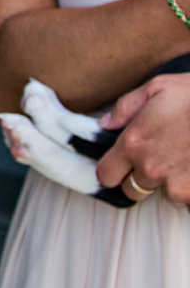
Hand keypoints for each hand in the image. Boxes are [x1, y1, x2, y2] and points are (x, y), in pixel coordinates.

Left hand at [97, 71, 189, 203]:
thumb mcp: (158, 87)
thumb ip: (126, 107)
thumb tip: (106, 124)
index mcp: (133, 143)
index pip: (106, 175)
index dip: (111, 170)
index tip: (119, 165)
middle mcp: (151, 169)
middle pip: (132, 189)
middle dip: (140, 177)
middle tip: (158, 158)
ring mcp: (177, 185)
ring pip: (164, 193)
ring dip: (170, 181)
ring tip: (184, 157)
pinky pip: (188, 199)